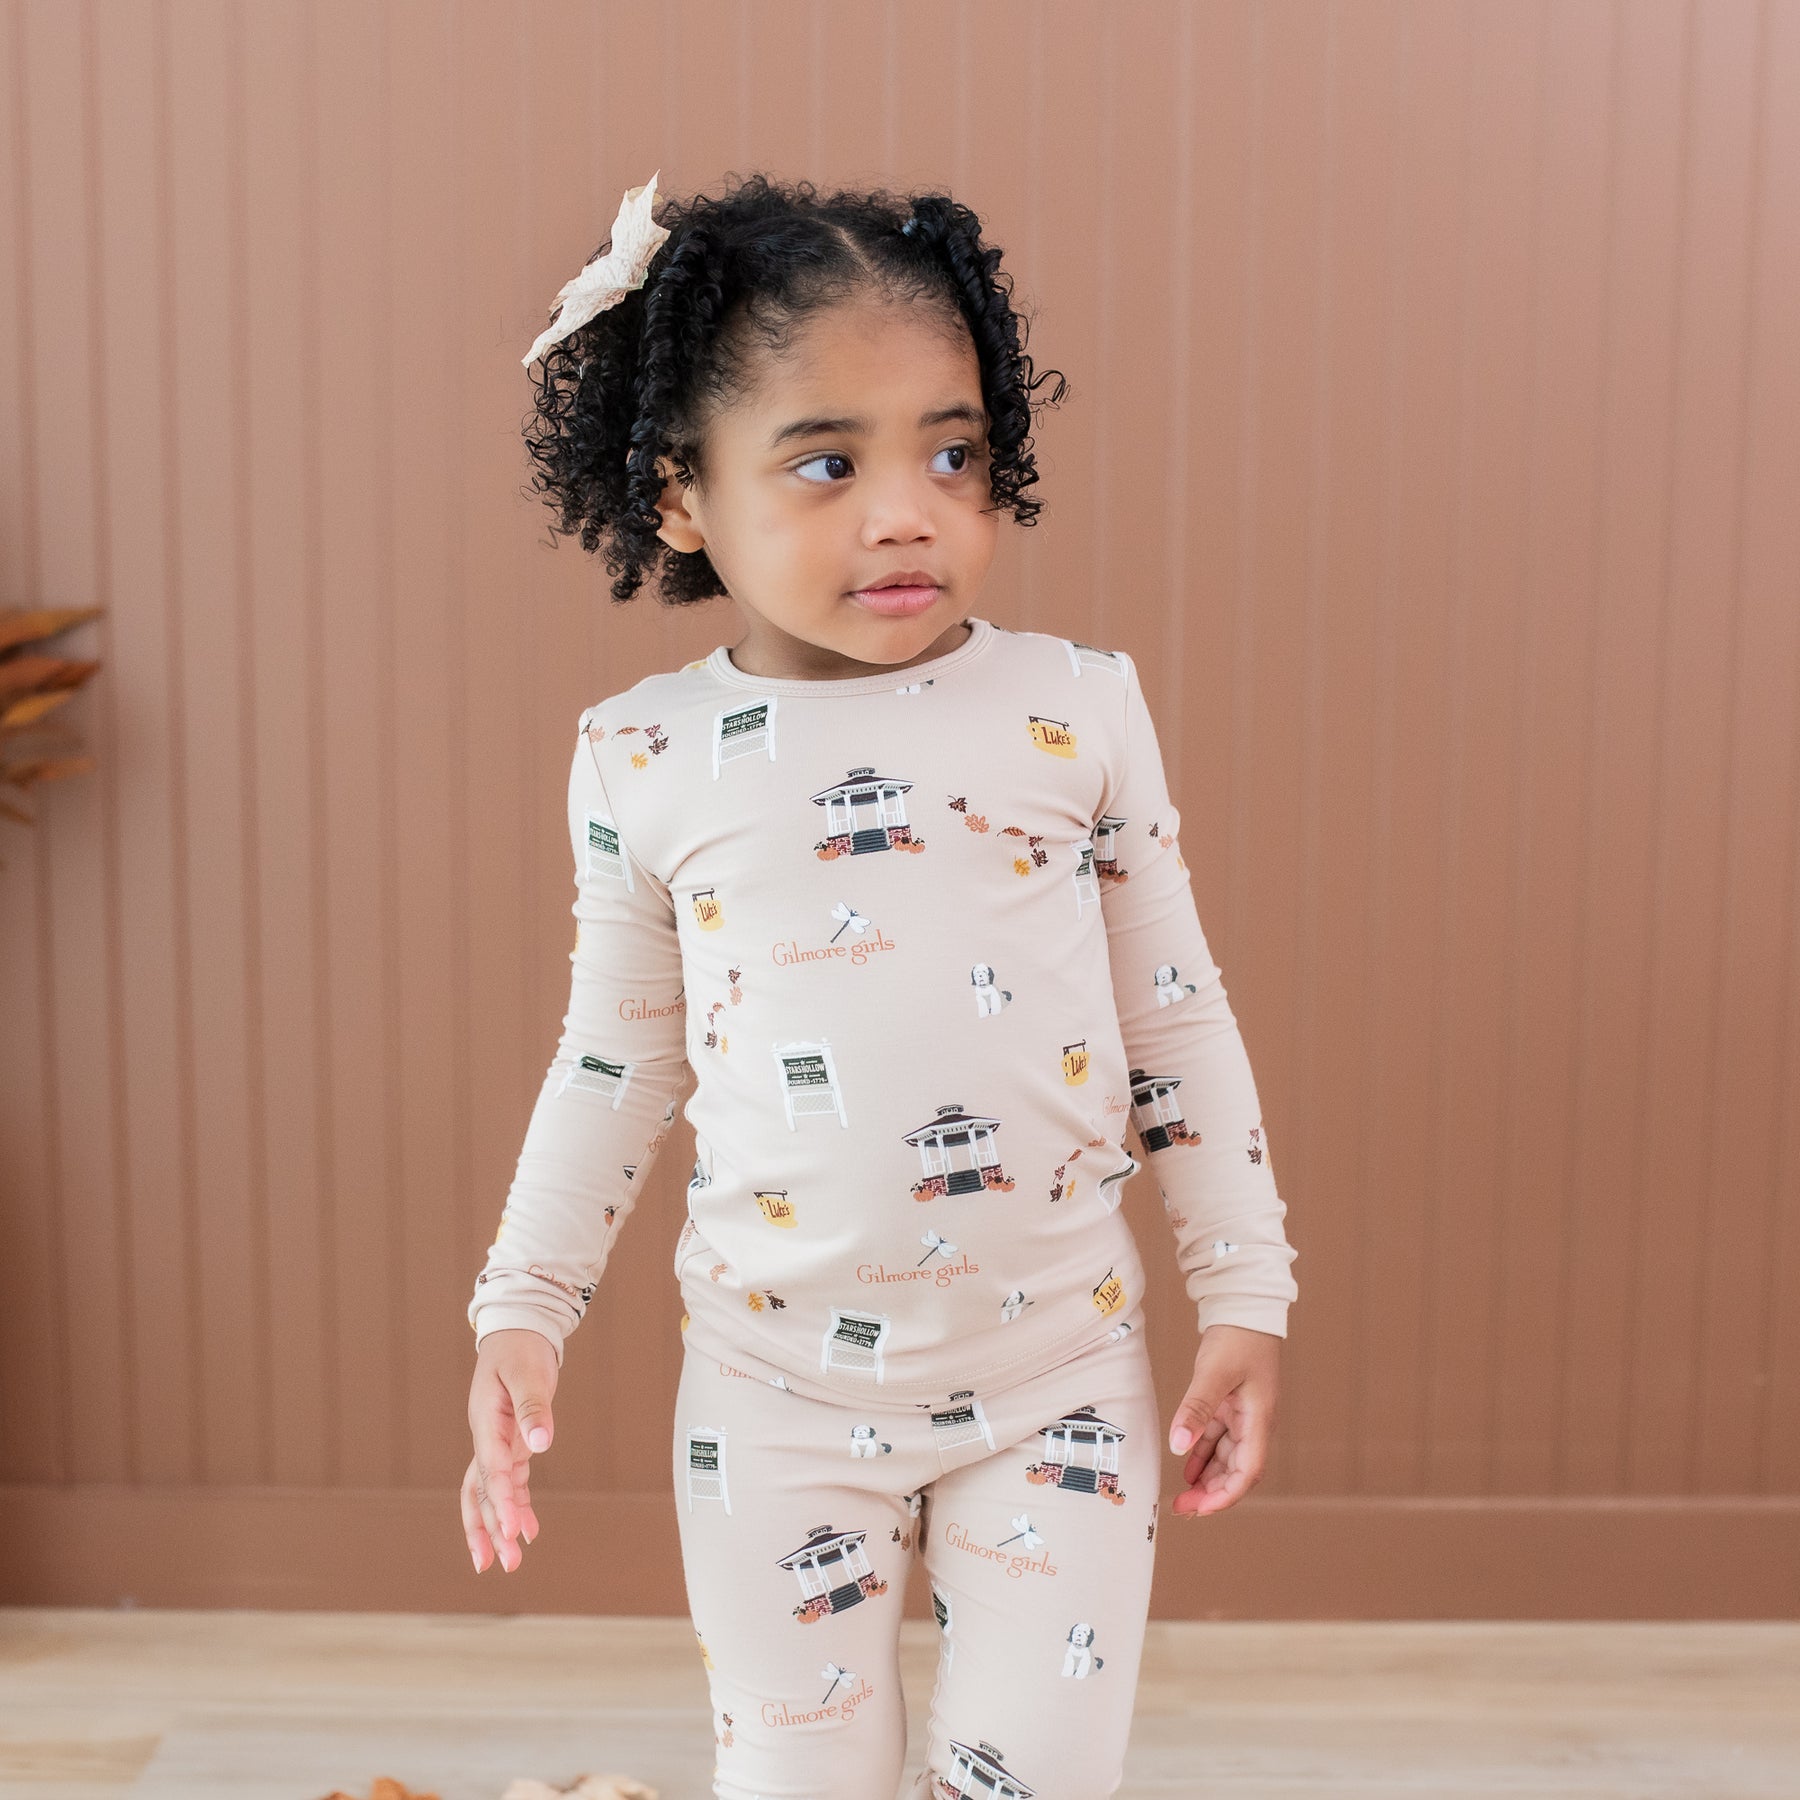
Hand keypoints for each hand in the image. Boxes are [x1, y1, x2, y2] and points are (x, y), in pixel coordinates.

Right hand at [462, 1327, 560, 1572]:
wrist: (517, 1333)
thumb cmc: (521, 1350)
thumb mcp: (530, 1374)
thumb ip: (534, 1409)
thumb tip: (541, 1443)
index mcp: (486, 1424)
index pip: (491, 1471)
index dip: (500, 1502)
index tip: (513, 1530)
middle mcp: (486, 1439)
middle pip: (479, 1493)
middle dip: (488, 1529)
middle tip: (500, 1564)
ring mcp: (496, 1444)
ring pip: (489, 1495)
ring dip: (498, 1527)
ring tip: (511, 1561)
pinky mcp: (510, 1445)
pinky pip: (508, 1484)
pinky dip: (516, 1507)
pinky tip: (531, 1531)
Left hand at [1167, 1323, 1279, 1516]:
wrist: (1245, 1307)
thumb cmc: (1237, 1337)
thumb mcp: (1214, 1373)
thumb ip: (1196, 1409)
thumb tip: (1178, 1447)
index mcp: (1259, 1420)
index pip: (1247, 1473)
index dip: (1224, 1496)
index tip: (1199, 1509)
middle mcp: (1255, 1422)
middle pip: (1237, 1471)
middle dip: (1213, 1493)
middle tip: (1182, 1508)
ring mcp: (1244, 1414)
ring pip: (1227, 1457)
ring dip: (1208, 1477)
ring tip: (1183, 1494)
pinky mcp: (1231, 1403)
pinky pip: (1219, 1438)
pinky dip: (1204, 1453)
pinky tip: (1187, 1465)